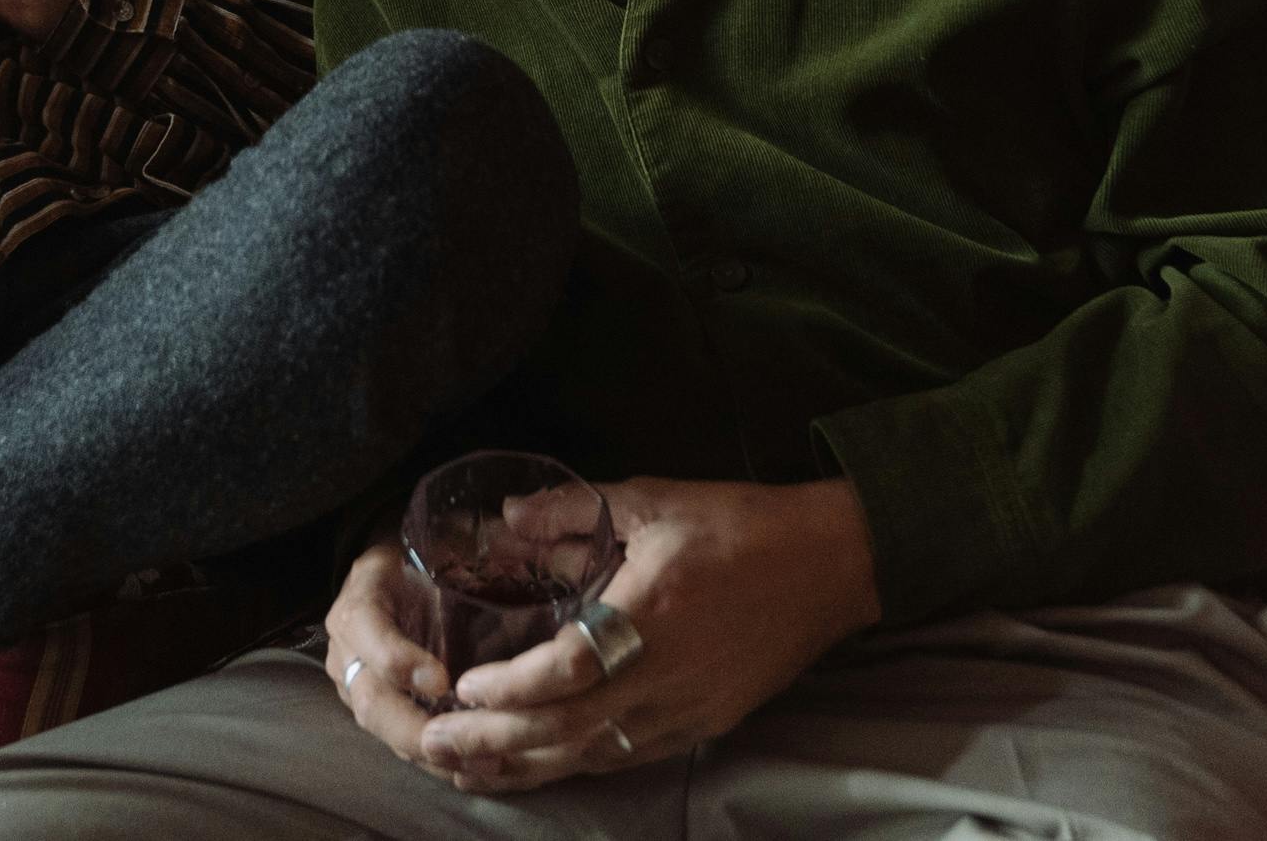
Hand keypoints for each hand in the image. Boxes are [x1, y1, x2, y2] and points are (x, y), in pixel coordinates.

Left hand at [327, 477, 881, 792]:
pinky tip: (536, 765)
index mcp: (656, 611)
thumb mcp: (654, 499)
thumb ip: (573, 508)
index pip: (573, 667)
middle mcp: (672, 672)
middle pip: (573, 727)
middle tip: (435, 743)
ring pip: (596, 753)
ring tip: (467, 767)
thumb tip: (504, 518)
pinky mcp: (705, 725)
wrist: (831, 565)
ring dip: (528, 764)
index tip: (466, 688)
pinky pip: (628, 755)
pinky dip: (576, 762)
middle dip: (498, 742)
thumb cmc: (739, 524)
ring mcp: (690, 708)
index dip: (515, 687)